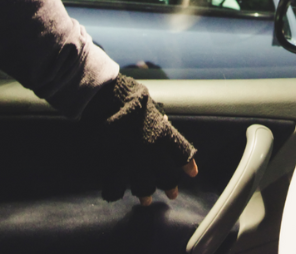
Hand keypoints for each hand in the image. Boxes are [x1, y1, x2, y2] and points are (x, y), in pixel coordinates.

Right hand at [84, 74, 197, 204]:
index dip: (188, 164)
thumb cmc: (127, 95)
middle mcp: (152, 152)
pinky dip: (116, 192)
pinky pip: (116, 188)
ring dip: (146, 195)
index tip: (192, 173)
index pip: (182, 153)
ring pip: (144, 188)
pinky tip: (116, 194)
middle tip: (172, 194)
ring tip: (146, 200)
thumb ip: (157, 117)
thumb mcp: (149, 103)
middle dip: (170, 187)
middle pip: (167, 177)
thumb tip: (164, 121)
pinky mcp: (112, 168)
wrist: (103, 98)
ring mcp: (133, 162)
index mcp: (164, 134)